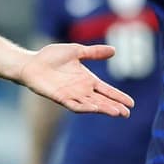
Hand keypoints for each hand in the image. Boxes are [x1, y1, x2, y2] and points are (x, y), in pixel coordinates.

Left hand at [18, 43, 133, 116]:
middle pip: (101, 100)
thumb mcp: (76, 51)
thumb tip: (114, 50)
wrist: (32, 62)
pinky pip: (74, 105)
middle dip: (114, 106)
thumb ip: (94, 52)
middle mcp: (81, 90)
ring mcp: (71, 95)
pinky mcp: (60, 97)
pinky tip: (94, 108)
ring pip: (91, 104)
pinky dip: (85, 107)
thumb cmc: (52, 56)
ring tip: (116, 112)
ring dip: (103, 109)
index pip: (106, 90)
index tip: (131, 103)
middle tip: (126, 113)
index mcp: (87, 80)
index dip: (118, 96)